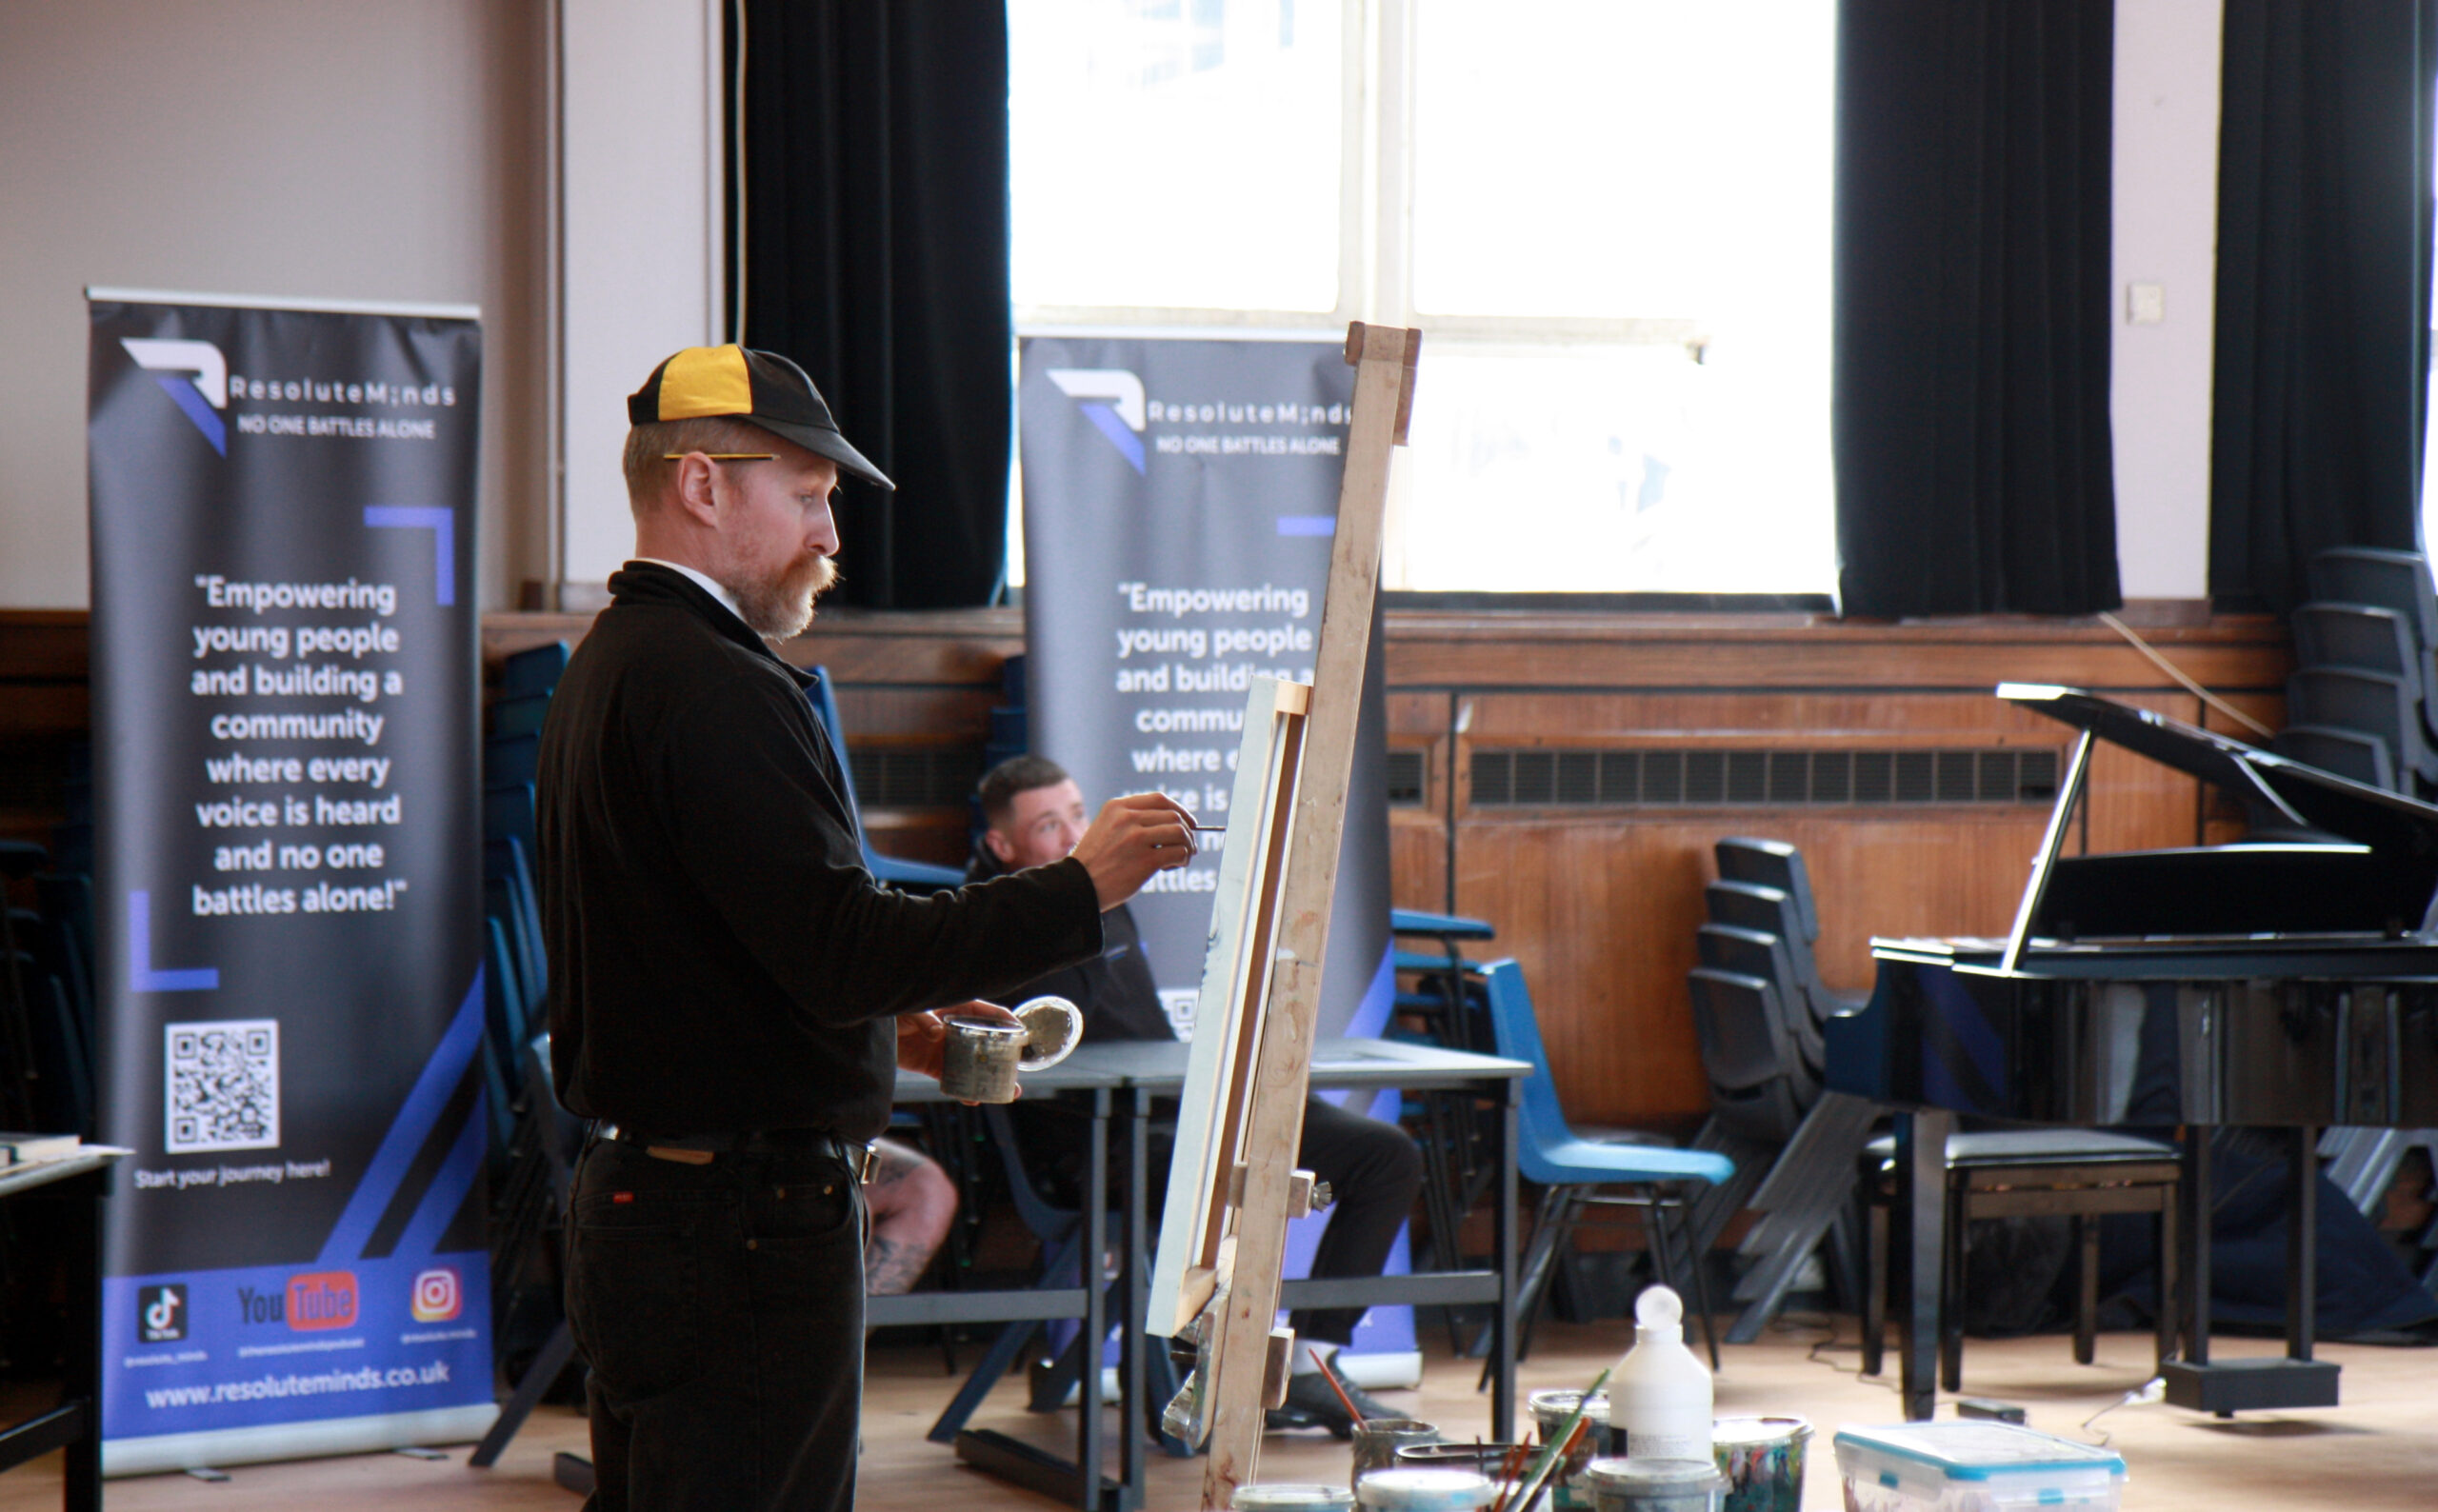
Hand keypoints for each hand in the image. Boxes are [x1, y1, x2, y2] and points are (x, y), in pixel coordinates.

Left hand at [899, 1002, 1023, 1102]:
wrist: (876, 1031)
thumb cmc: (897, 1011)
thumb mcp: (912, 1009)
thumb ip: (925, 1018)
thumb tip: (937, 1033)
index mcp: (956, 1009)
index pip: (988, 1013)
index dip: (1007, 1022)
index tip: (1023, 1034)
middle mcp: (956, 1030)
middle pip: (987, 1043)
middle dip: (1004, 1060)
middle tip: (1017, 1075)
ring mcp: (947, 1049)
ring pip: (974, 1065)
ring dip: (989, 1079)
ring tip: (1006, 1094)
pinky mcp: (934, 1066)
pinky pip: (953, 1079)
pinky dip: (963, 1090)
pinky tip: (973, 1099)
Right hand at [1068, 792, 1196, 909]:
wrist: (1077, 886)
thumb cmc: (1094, 862)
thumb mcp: (1106, 828)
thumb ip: (1131, 821)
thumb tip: (1170, 824)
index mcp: (1117, 807)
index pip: (1159, 800)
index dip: (1179, 810)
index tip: (1188, 822)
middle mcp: (1127, 818)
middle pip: (1173, 816)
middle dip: (1187, 831)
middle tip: (1188, 846)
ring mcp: (1136, 838)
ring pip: (1180, 832)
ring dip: (1187, 845)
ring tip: (1182, 858)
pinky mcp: (1145, 860)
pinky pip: (1178, 852)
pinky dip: (1183, 859)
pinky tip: (1172, 867)